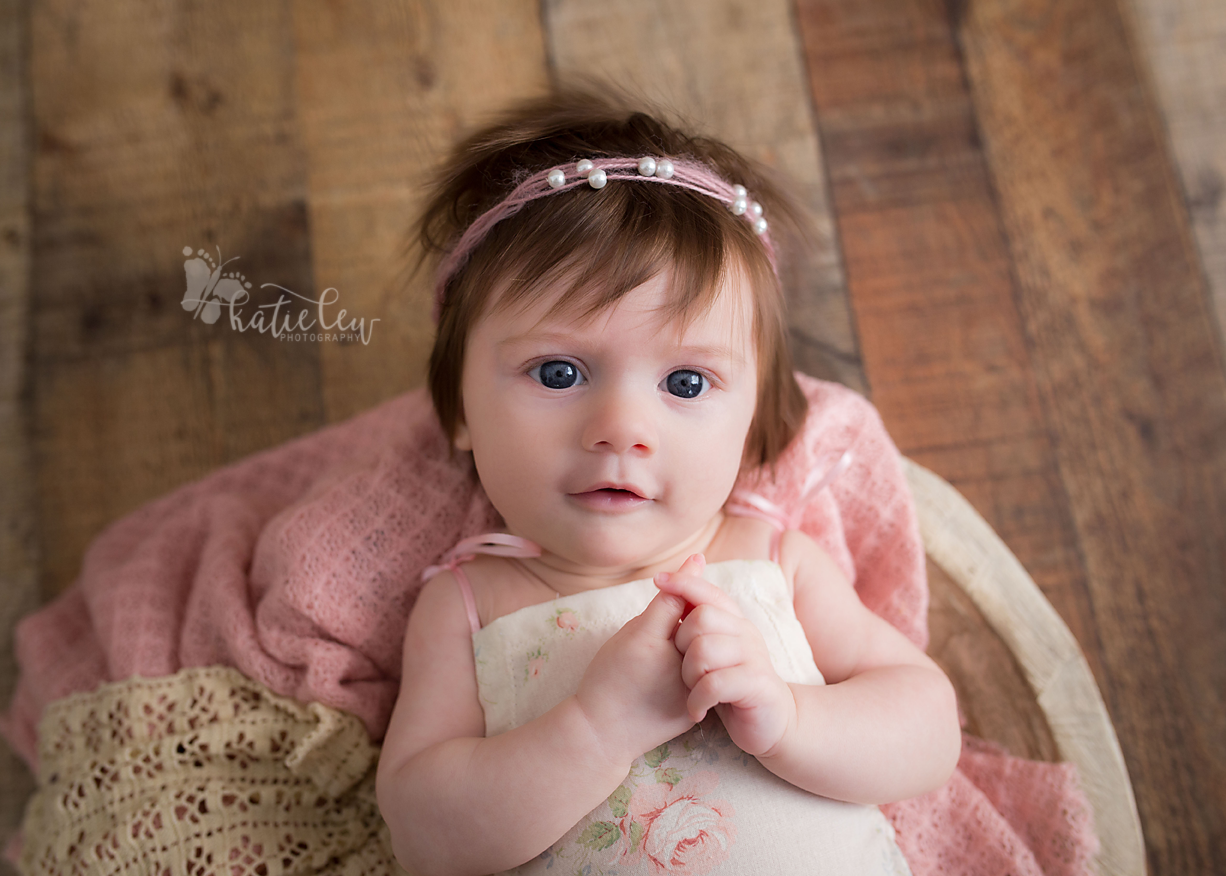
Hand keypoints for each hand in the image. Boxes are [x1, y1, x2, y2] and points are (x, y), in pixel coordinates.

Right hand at [574, 582, 695, 766]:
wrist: (601, 733)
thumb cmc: (608, 677)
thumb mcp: (631, 634)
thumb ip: (666, 602)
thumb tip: (697, 565)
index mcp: (660, 643)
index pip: (683, 599)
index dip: (682, 584)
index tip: (690, 567)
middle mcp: (683, 667)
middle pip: (698, 626)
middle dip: (687, 619)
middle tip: (656, 637)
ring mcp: (691, 691)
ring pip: (702, 652)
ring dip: (691, 645)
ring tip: (657, 660)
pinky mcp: (695, 710)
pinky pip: (702, 678)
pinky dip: (691, 670)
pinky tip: (665, 678)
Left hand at [655, 554, 796, 757]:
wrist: (770, 723)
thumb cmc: (731, 686)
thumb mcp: (712, 652)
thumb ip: (697, 625)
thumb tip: (672, 588)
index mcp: (734, 621)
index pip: (708, 592)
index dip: (683, 582)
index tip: (658, 580)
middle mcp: (746, 632)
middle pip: (700, 618)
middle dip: (682, 645)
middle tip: (686, 670)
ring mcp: (754, 656)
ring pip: (704, 651)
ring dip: (689, 676)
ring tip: (694, 692)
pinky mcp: (756, 684)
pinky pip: (714, 683)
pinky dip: (697, 700)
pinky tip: (697, 711)